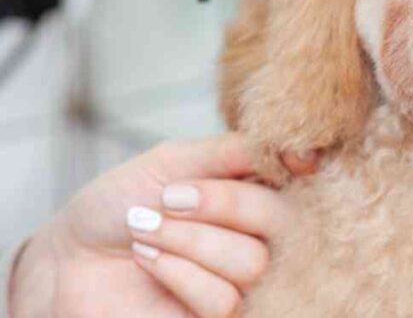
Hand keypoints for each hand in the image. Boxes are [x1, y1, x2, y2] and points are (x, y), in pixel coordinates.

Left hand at [9, 134, 313, 317]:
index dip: (295, 166)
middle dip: (223, 204)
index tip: (286, 160)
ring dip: (190, 242)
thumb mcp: (173, 161)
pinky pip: (224, 300)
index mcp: (259, 190)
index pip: (303, 180)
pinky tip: (150, 261)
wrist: (70, 258)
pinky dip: (179, 274)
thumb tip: (296, 149)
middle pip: (283, 221)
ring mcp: (243, 282)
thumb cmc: (120, 204)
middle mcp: (261, 236)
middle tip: (171, 199)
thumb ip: (234, 151)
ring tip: (146, 231)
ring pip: (252, 263)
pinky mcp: (220, 317)